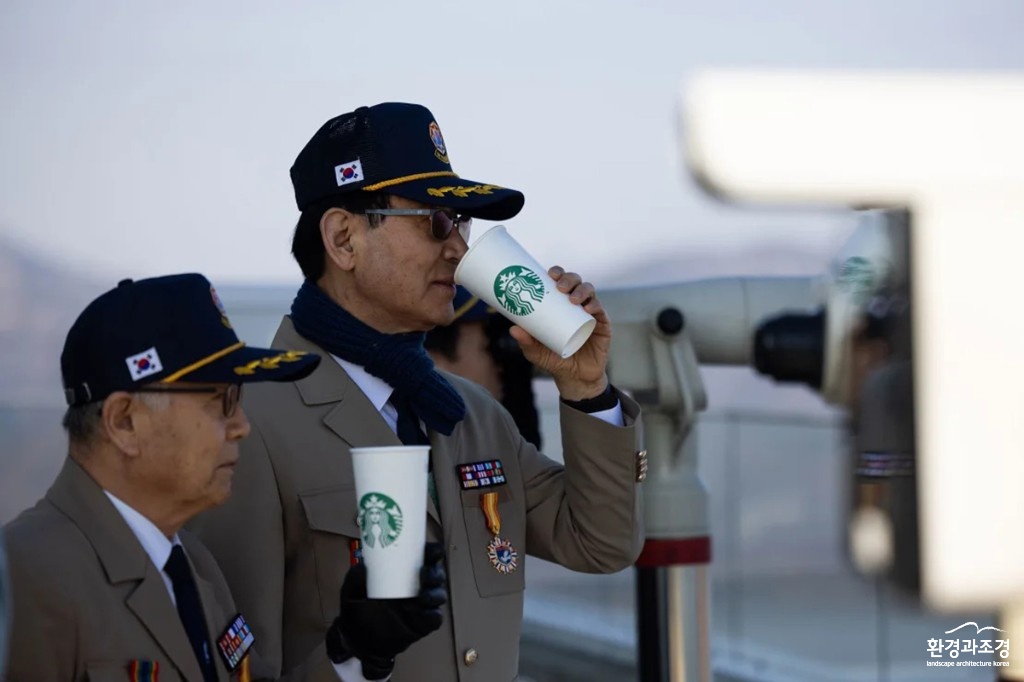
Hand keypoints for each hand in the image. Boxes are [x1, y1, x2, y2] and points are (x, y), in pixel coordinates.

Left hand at [326, 543, 446, 678]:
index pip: (425, 557)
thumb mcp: (351, 590)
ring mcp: (422, 606)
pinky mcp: (423, 624)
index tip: (431, 551)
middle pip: (437, 574)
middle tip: (424, 574)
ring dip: (436, 593)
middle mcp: (417, 585)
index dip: (432, 551)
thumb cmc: (358, 607)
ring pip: (440, 595)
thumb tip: (362, 567)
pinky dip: (433, 615)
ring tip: (423, 596)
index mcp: (404, 571)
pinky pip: (435, 618)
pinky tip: (424, 613)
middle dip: (435, 572)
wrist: (358, 639)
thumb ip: (354, 578)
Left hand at [508, 266, 610, 400]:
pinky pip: (600, 311)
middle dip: (569, 279)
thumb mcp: (536, 352)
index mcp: (560, 305)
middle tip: (560, 287)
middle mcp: (576, 305)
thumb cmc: (553, 360)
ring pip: (589, 292)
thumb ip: (526, 342)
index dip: (557, 273)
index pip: (560, 282)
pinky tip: (588, 309)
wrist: (574, 378)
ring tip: (573, 300)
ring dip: (582, 291)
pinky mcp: (602, 325)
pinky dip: (595, 306)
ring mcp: (591, 314)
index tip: (550, 274)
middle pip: (576, 282)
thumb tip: (512, 328)